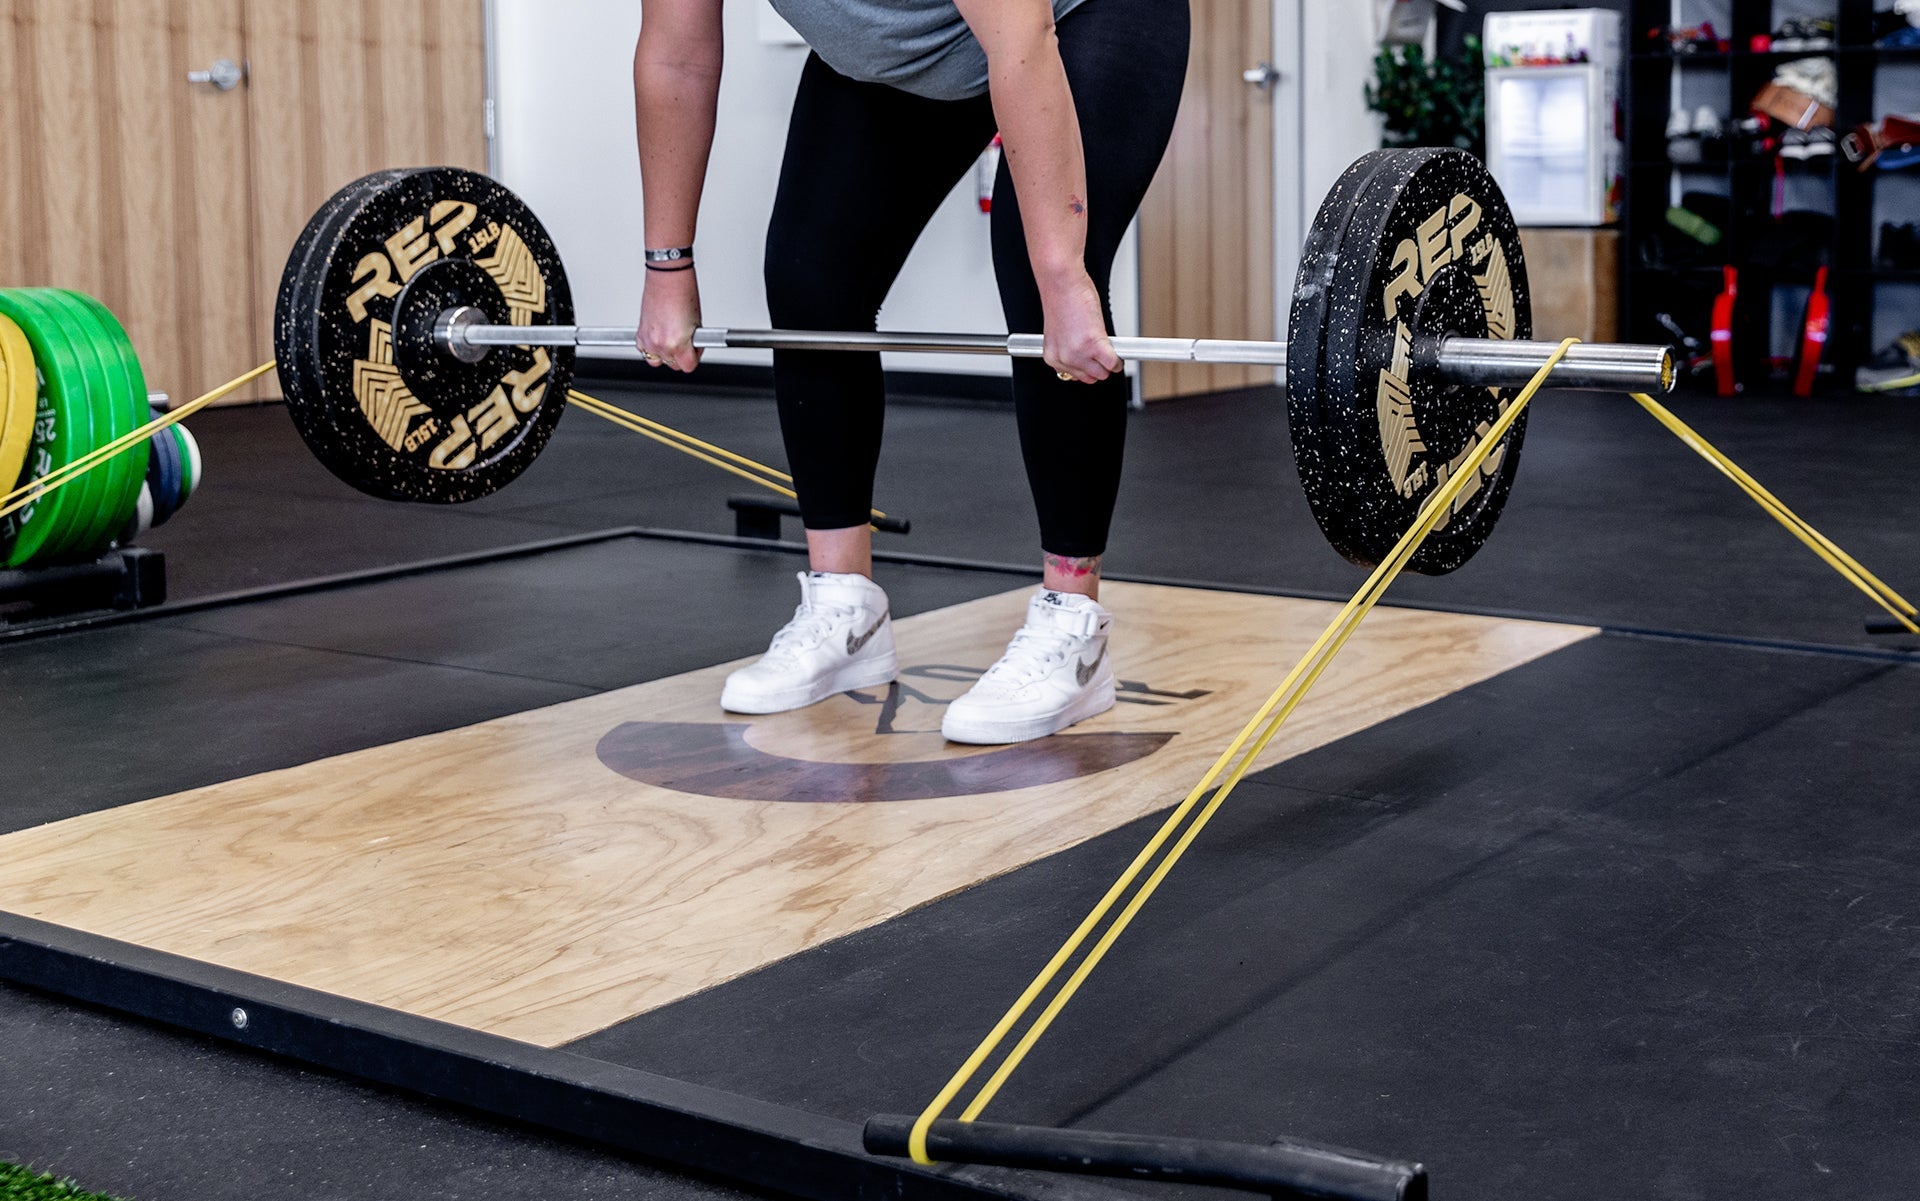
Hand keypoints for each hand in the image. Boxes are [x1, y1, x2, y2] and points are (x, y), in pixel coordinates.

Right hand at [637, 267, 702, 371]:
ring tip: (671, 338)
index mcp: (677, 344)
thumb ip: (693, 342)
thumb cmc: (683, 294)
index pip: (688, 366)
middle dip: (681, 355)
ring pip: (657, 360)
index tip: (696, 350)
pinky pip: (645, 350)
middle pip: (673, 365)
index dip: (695, 357)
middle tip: (685, 340)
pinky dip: (652, 346)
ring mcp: (648, 340)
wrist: (667, 278)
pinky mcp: (639, 333)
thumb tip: (692, 349)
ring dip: (665, 353)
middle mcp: (660, 344)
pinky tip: (660, 334)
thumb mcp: (696, 323)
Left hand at [1040, 268, 1121, 383]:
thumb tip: (1088, 360)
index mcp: (1053, 358)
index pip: (1077, 377)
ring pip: (1103, 373)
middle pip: (1091, 378)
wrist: (1061, 284)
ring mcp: (1078, 354)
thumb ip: (1070, 350)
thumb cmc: (1061, 301)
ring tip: (1107, 346)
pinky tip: (1115, 346)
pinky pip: (1113, 363)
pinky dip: (1118, 358)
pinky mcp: (1093, 345)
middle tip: (1102, 351)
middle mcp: (1064, 359)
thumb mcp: (1061, 333)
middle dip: (1100, 365)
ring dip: (1109, 361)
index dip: (1089, 366)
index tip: (1094, 360)